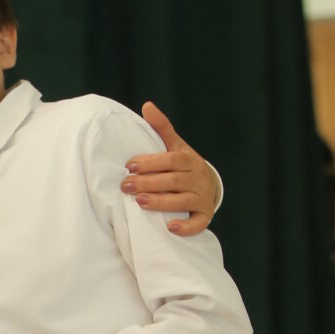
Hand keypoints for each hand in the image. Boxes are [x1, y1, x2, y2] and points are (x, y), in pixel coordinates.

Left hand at [121, 101, 219, 234]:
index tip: (130, 165)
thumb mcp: (175, 146)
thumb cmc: (183, 165)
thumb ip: (162, 128)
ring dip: (161, 203)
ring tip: (140, 203)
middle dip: (149, 183)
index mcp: (189, 160)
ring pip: (183, 202)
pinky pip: (198, 223)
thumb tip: (147, 105)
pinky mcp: (204, 216)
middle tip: (126, 186)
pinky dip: (186, 227)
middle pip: (174, 181)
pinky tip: (170, 228)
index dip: (152, 162)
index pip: (172, 160)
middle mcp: (198, 178)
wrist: (207, 185)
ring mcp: (202, 198)